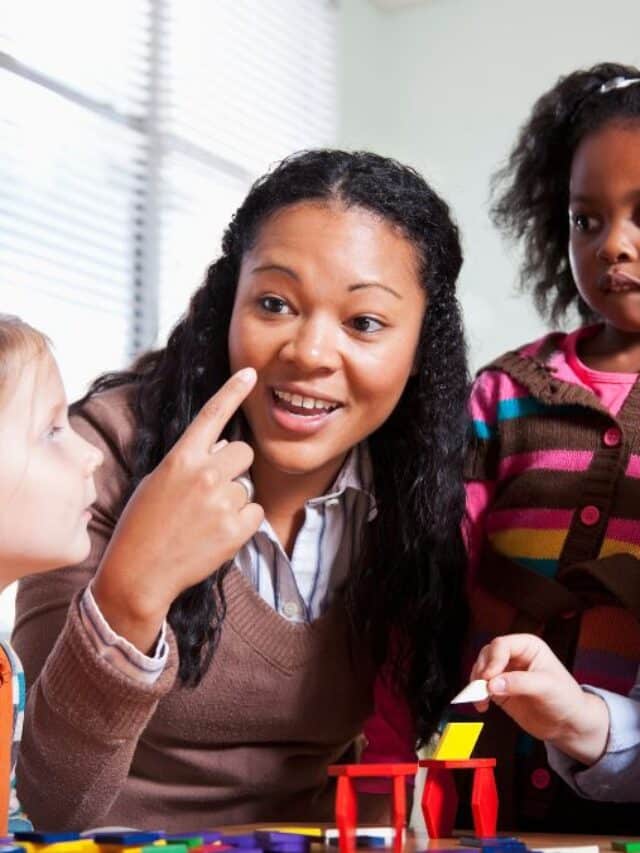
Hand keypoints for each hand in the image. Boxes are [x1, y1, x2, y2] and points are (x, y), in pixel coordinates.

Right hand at [93, 367, 263, 651]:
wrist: (139, 574)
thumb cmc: (142, 526)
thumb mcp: (158, 483)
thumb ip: (192, 461)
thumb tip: (227, 444)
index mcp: (180, 458)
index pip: (211, 415)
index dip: (232, 391)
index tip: (250, 372)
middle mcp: (204, 474)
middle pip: (243, 451)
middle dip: (234, 466)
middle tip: (211, 490)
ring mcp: (221, 501)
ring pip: (248, 486)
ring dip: (234, 499)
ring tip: (204, 520)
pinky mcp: (236, 528)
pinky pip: (255, 512)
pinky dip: (242, 523)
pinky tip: (216, 533)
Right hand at [471, 634, 609, 765]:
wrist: (569, 724)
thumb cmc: (565, 699)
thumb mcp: (546, 687)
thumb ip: (519, 683)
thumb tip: (491, 685)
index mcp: (528, 646)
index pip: (502, 645)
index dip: (493, 660)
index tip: (489, 677)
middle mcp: (514, 656)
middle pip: (487, 655)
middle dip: (482, 671)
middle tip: (482, 689)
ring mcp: (505, 673)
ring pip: (481, 669)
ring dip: (476, 684)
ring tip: (481, 700)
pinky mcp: (500, 690)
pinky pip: (481, 687)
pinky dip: (477, 696)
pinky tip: (482, 706)